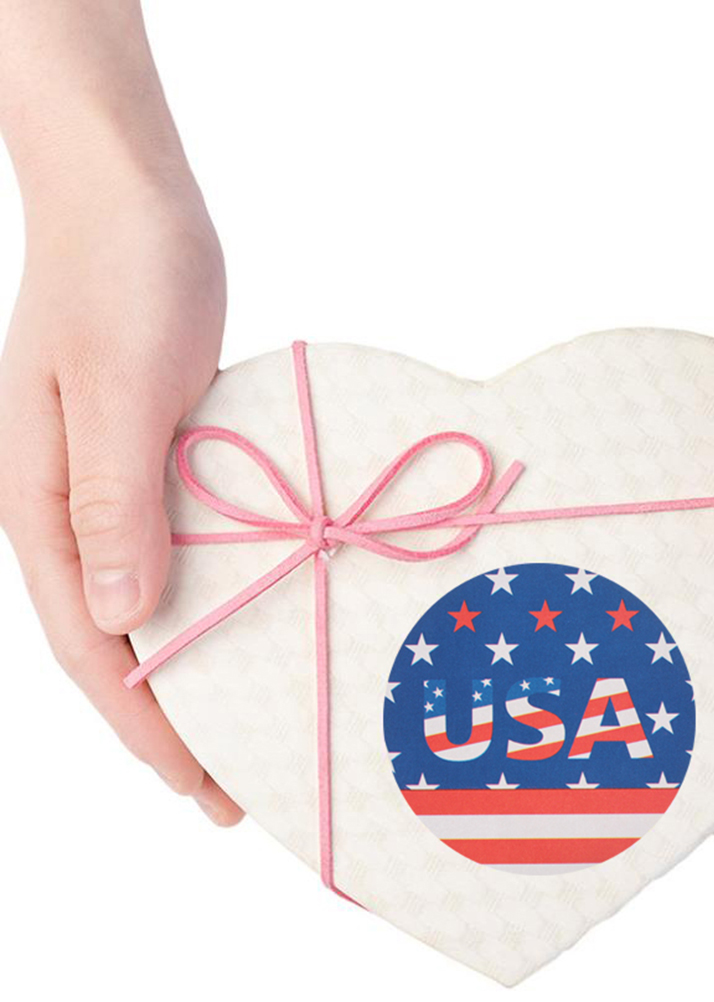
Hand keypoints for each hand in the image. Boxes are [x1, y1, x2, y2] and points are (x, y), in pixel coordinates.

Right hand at [0, 169, 242, 824]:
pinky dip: (210, 601)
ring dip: (192, 669)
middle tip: (231, 789)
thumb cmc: (124, 276)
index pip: (93, 647)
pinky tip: (249, 622)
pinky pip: (182, 550)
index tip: (200, 786)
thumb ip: (116, 502)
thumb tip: (121, 621)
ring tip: (243, 724)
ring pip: (151, 603)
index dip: (144, 726)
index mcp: (44, 505)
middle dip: (169, 721)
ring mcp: (112, 485)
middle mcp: (70, 509)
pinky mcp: (154, 460)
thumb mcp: (121, 388)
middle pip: (119, 642)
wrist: (132, 199)